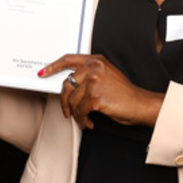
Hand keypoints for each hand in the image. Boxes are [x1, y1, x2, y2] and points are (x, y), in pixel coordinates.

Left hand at [38, 55, 163, 129]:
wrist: (139, 104)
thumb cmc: (124, 94)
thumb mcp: (106, 76)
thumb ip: (89, 75)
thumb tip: (69, 86)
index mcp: (96, 61)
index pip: (69, 59)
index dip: (53, 66)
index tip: (43, 72)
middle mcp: (94, 68)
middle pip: (66, 85)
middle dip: (64, 102)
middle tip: (67, 111)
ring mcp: (94, 81)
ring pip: (72, 101)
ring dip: (76, 114)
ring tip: (83, 120)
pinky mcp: (95, 96)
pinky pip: (80, 111)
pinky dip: (83, 120)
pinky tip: (90, 122)